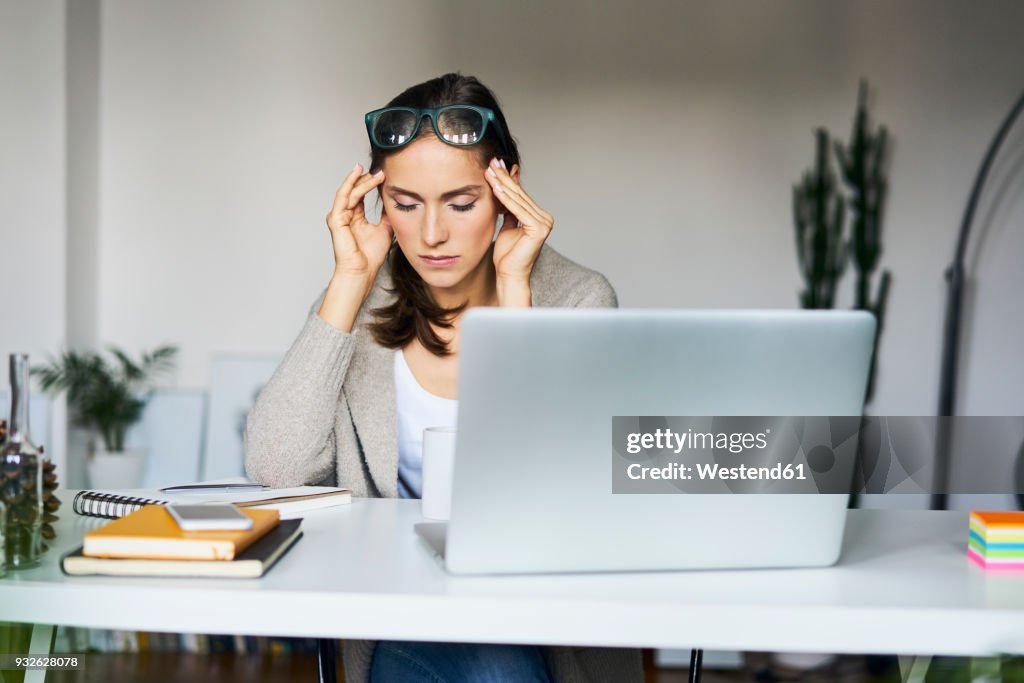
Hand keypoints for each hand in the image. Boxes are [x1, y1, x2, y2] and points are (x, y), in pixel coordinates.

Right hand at [325, 163, 393, 281]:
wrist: (362, 271)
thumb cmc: (370, 256)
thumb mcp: (385, 229)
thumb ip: (386, 215)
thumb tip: (394, 202)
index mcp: (354, 217)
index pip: (360, 194)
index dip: (370, 183)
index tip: (384, 175)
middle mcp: (344, 214)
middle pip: (353, 190)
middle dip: (366, 178)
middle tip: (381, 171)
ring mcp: (338, 216)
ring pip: (349, 191)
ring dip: (362, 180)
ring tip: (375, 173)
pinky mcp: (336, 219)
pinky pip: (343, 197)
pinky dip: (351, 185)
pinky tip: (359, 175)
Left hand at [486, 157, 553, 286]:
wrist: (509, 274)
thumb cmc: (507, 255)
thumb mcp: (507, 227)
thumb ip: (509, 211)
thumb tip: (505, 193)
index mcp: (539, 217)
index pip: (520, 195)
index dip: (507, 180)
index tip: (495, 166)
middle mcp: (545, 218)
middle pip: (519, 195)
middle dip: (504, 178)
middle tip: (491, 162)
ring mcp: (544, 223)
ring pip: (518, 200)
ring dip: (502, 184)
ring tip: (489, 171)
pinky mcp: (539, 229)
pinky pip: (518, 210)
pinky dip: (506, 199)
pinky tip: (496, 188)